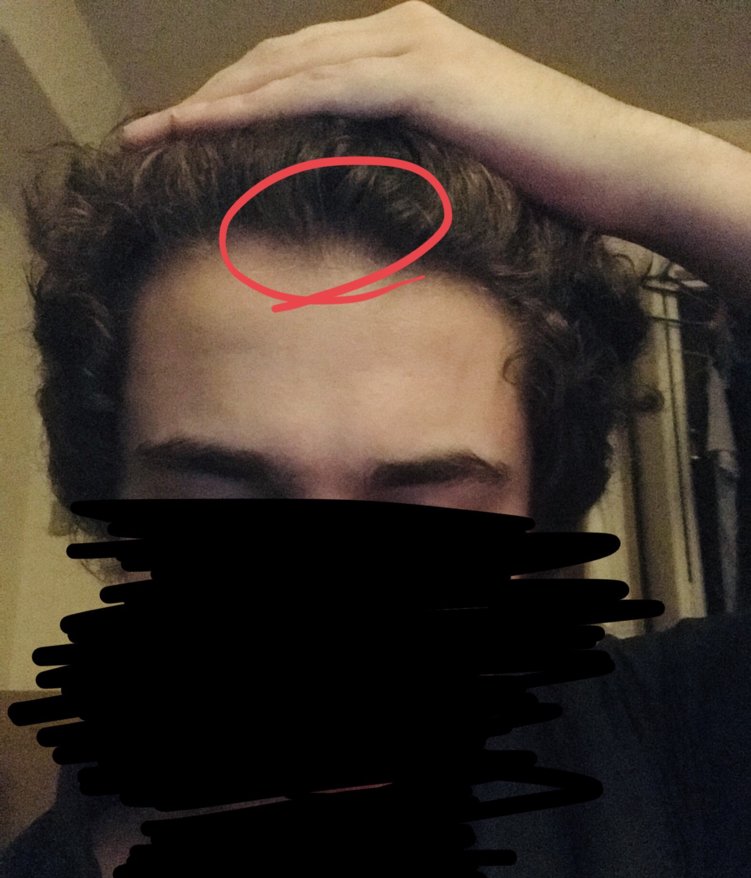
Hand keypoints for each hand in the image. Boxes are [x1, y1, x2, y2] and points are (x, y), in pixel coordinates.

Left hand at [120, 2, 648, 230]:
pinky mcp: (425, 74)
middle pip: (277, 60)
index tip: (183, 138)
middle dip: (206, 98)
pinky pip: (324, 87)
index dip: (235, 100)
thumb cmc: (543, 180)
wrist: (614, 166)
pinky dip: (263, 106)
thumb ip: (402, 159)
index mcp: (403, 48)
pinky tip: (214, 127)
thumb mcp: (456, 162)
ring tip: (157, 135)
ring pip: (288, 67)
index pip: (297, 69)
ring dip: (216, 101)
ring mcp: (411, 45)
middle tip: (145, 137)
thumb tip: (356, 198)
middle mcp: (399, 30)